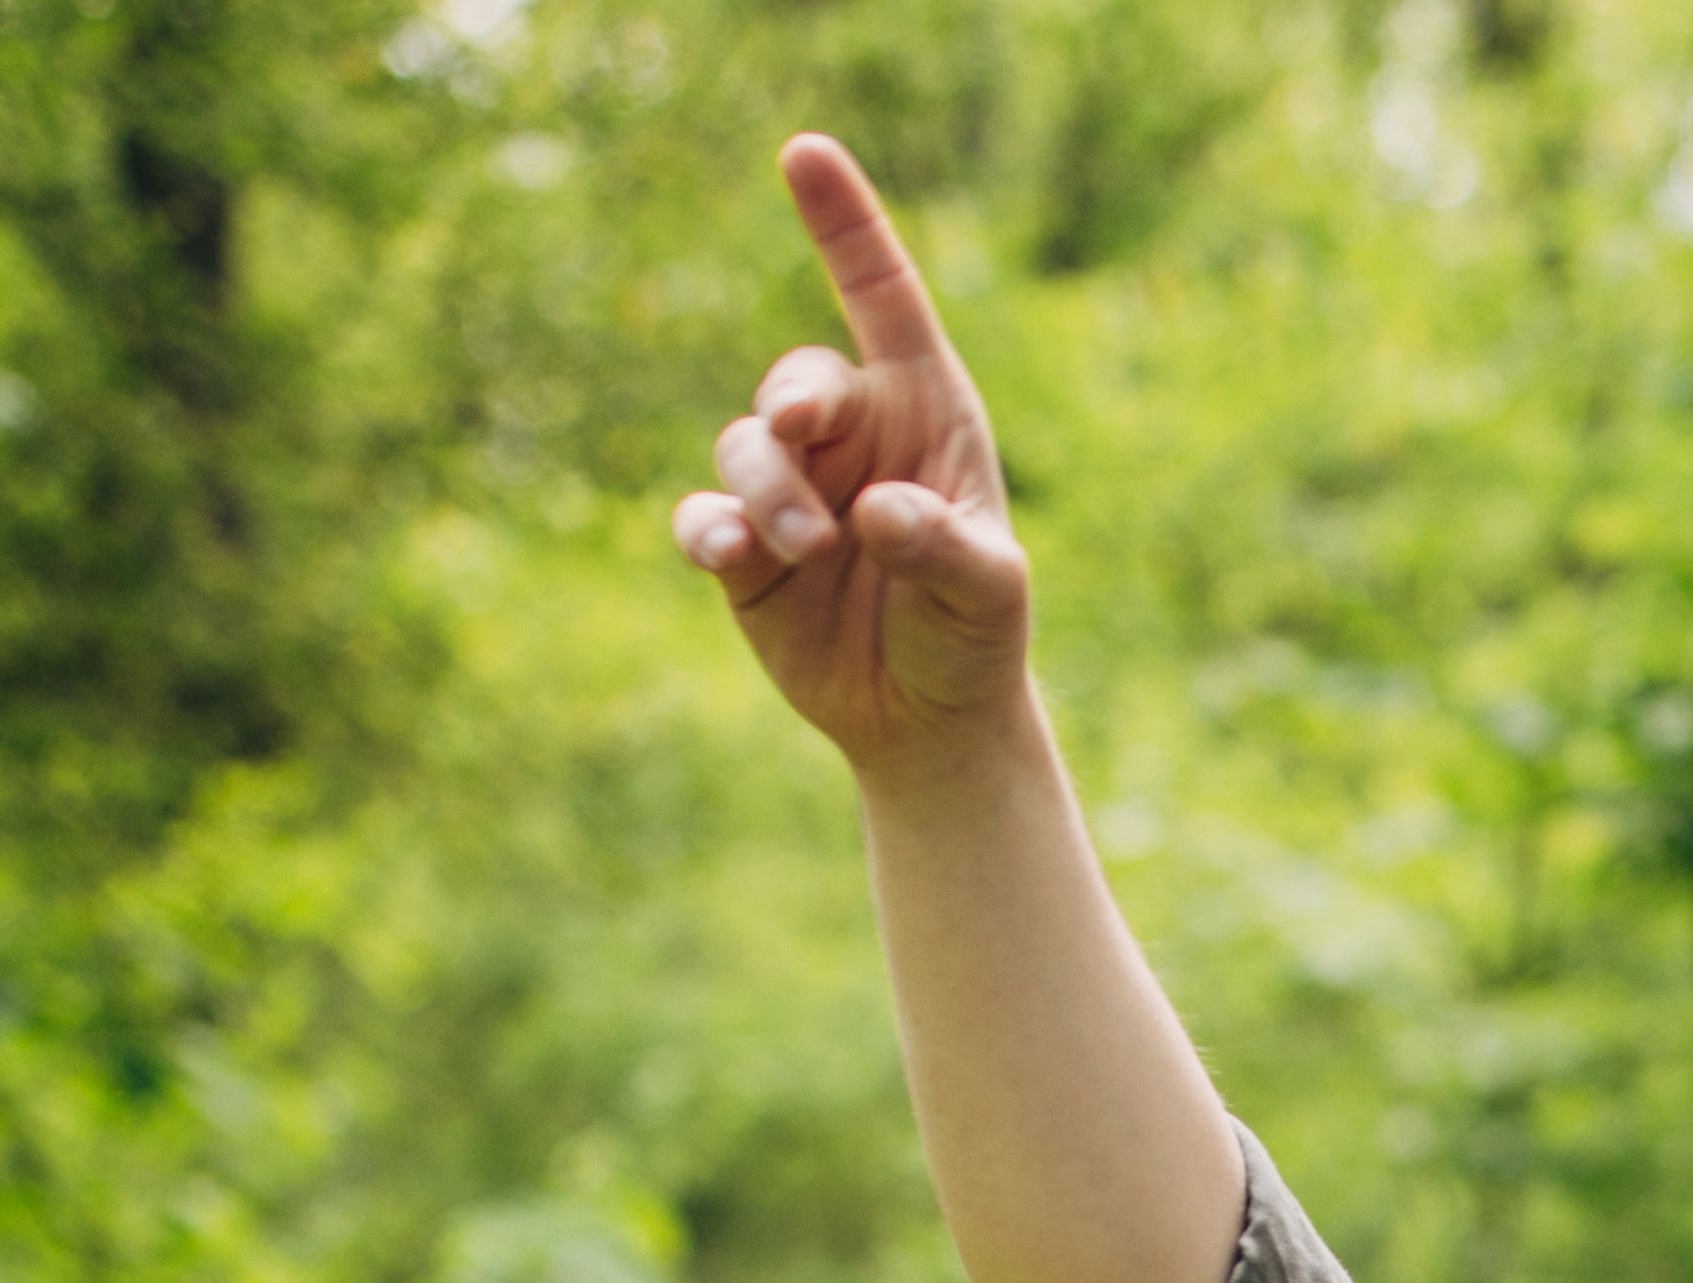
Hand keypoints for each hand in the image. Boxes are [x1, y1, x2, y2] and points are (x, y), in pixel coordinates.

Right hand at [671, 133, 1033, 778]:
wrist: (927, 721)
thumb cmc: (973, 634)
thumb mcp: (988, 591)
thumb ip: (944, 547)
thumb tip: (880, 512)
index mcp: (924, 411)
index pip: (881, 297)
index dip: (843, 224)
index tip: (804, 153)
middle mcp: (850, 435)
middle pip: (797, 381)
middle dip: (793, 401)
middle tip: (802, 430)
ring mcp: (790, 488)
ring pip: (746, 447)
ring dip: (768, 491)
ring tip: (809, 550)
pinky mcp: (742, 550)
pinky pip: (704, 516)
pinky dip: (710, 528)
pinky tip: (726, 554)